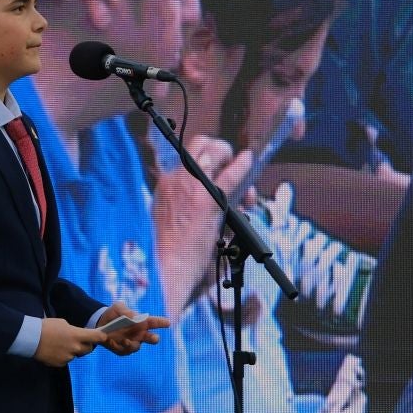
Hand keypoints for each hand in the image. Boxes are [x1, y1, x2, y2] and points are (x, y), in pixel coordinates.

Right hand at [34, 316, 106, 365]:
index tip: (104, 336)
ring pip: (76, 355)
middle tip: (79, 340)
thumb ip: (74, 330)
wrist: (31, 338)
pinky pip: (66, 360)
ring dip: (72, 350)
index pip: (96, 337)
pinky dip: (63, 356)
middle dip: (86, 345)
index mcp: (76, 335)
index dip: (102, 336)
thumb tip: (78, 336)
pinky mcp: (60, 364)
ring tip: (60, 344)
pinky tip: (54, 350)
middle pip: (88, 349)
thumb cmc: (46, 327)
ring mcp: (68, 357)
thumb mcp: (63, 323)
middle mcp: (75, 348)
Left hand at [98, 302, 171, 355]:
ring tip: (124, 340)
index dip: (162, 322)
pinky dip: (116, 346)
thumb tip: (133, 317)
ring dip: (131, 344)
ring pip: (137, 347)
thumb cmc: (113, 314)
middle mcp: (140, 334)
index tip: (168, 323)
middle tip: (154, 337)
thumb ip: (125, 310)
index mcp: (142, 322)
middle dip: (154, 338)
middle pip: (153, 339)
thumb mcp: (117, 307)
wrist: (99, 323)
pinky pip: (122, 350)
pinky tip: (109, 341)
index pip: (155, 322)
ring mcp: (132, 343)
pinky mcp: (122, 350)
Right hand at [153, 137, 253, 310]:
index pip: (186, 158)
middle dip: (218, 148)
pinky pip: (231, 173)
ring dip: (230, 156)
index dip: (205, 158)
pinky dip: (242, 166)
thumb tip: (210, 200)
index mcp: (164, 186)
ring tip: (241, 167)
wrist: (163, 268)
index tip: (215, 167)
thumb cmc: (167, 254)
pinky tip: (248, 161)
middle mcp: (175, 180)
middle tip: (229, 161)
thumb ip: (184, 206)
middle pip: (199, 144)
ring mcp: (191, 186)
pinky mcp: (208, 198)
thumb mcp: (167, 221)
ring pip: (215, 150)